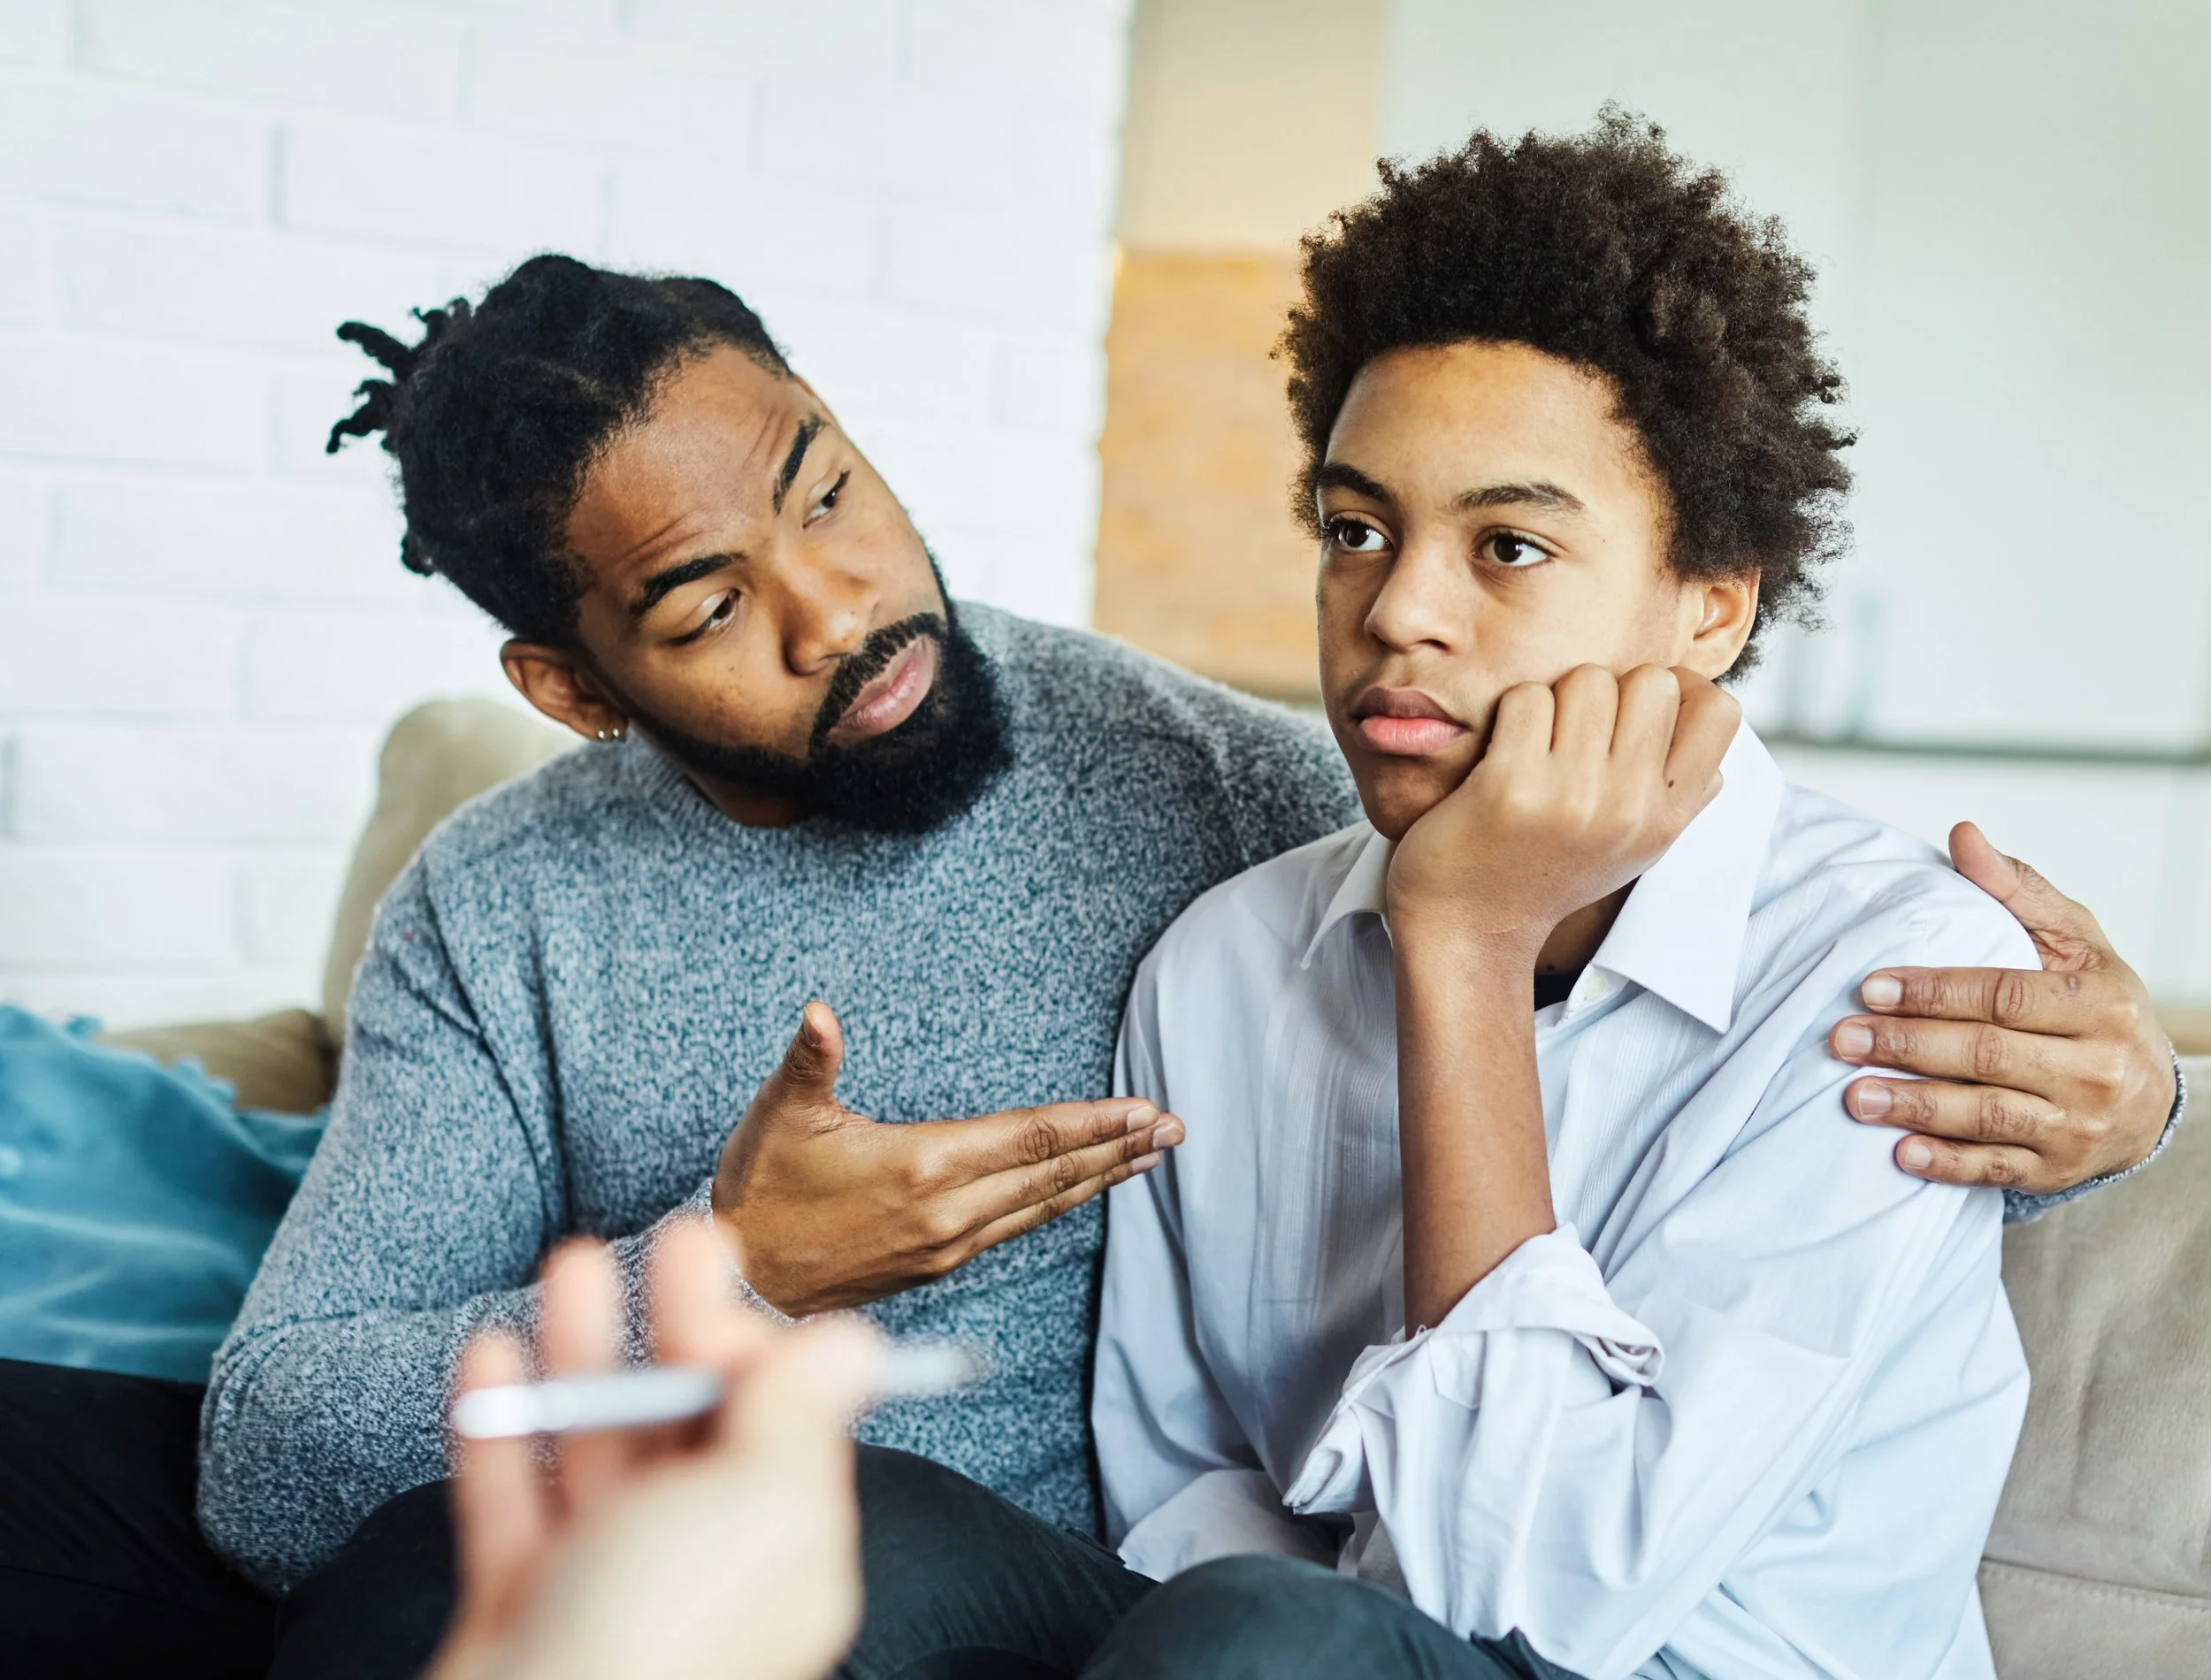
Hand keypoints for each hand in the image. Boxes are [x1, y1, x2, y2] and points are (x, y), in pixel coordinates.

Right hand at [427, 1222, 880, 1679]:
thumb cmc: (654, 1640)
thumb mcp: (753, 1507)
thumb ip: (797, 1417)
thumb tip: (852, 1342)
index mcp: (785, 1554)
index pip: (788, 1426)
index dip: (755, 1345)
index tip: (722, 1276)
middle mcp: (703, 1572)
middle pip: (694, 1428)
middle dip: (677, 1328)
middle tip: (668, 1238)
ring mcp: (606, 1597)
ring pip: (600, 1451)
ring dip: (585, 1356)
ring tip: (567, 1267)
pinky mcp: (519, 1614)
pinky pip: (512, 1505)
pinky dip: (501, 1429)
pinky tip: (488, 1358)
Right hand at [712, 1002, 1182, 1315]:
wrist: (739, 1289)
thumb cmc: (757, 1195)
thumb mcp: (778, 1117)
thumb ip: (809, 1061)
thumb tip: (820, 1013)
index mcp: (922, 1166)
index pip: (1029, 1138)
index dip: (1091, 1122)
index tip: (1144, 1109)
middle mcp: (948, 1212)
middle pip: (1052, 1174)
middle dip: (1119, 1148)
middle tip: (1176, 1128)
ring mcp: (946, 1245)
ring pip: (1041, 1205)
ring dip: (1099, 1178)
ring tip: (1148, 1158)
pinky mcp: (935, 1265)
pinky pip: (1015, 1228)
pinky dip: (1057, 1203)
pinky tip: (1078, 1190)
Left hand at [1386, 664, 1740, 957]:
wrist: (1470, 926)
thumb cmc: (1550, 871)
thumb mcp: (1635, 847)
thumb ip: (1681, 795)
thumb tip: (1714, 732)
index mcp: (1667, 818)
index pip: (1720, 712)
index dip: (1682, 688)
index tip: (1639, 706)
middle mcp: (1630, 807)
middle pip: (1652, 680)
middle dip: (1612, 689)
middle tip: (1578, 730)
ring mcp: (1573, 796)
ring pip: (1588, 679)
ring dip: (1557, 698)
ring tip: (1539, 745)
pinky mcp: (1512, 785)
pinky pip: (1528, 697)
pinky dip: (1511, 713)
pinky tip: (1503, 754)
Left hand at [1832, 822, 2176, 1194]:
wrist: (2153, 1094)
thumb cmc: (2097, 1003)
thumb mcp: (2073, 940)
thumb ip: (2015, 890)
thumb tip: (1962, 836)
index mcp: (2097, 1003)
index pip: (2003, 995)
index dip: (1933, 992)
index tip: (1869, 986)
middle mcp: (2095, 1067)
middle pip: (1987, 1054)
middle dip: (1907, 1046)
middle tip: (1841, 1039)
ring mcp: (2078, 1125)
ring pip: (1988, 1115)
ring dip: (1915, 1106)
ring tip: (1854, 1096)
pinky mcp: (2059, 1170)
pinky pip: (1996, 1169)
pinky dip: (1947, 1163)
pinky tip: (1900, 1151)